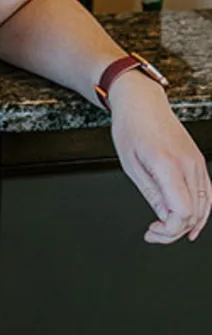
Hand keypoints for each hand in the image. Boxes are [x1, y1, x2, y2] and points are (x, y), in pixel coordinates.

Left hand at [108, 71, 210, 243]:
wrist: (141, 101)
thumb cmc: (131, 127)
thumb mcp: (130, 164)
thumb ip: (151, 194)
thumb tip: (165, 219)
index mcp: (167, 164)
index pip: (182, 212)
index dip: (169, 231)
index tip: (153, 232)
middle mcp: (188, 164)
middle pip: (194, 213)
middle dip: (174, 231)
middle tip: (154, 233)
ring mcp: (196, 162)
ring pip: (204, 206)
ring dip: (187, 224)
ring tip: (166, 229)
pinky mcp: (198, 161)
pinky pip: (206, 193)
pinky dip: (200, 211)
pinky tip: (190, 223)